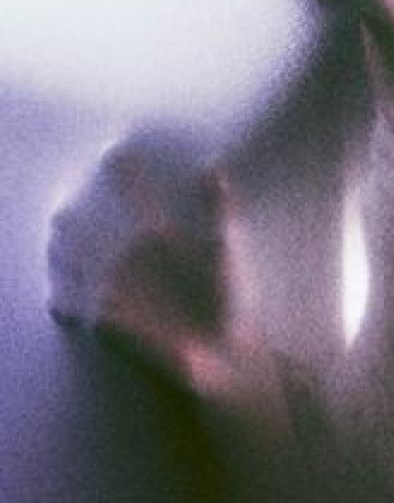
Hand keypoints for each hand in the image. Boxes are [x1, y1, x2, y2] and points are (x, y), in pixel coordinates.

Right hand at [45, 135, 285, 430]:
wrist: (226, 352)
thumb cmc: (229, 302)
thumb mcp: (225, 253)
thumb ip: (219, 212)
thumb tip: (215, 168)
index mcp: (162, 239)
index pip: (138, 200)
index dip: (129, 178)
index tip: (118, 151)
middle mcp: (135, 259)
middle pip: (97, 230)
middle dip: (78, 218)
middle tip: (66, 203)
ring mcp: (120, 287)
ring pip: (81, 264)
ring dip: (66, 254)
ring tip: (55, 241)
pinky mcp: (111, 319)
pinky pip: (83, 309)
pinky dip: (67, 306)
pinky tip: (58, 302)